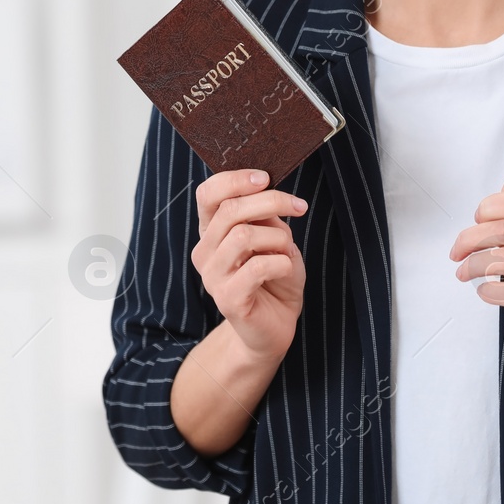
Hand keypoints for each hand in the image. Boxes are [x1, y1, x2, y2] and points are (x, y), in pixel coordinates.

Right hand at [192, 169, 308, 362]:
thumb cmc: (276, 278)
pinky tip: (285, 269)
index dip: (235, 179)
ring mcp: (213, 277)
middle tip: (298, 207)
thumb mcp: (274, 238)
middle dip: (271, 201)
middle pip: (231, 210)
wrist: (275, 326)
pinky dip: (281, 262)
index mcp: (212, 231)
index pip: (208, 194)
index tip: (266, 177)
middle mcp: (205, 251)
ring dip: (277, 237)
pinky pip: (257, 267)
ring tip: (287, 250)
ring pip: (243, 235)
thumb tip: (267, 192)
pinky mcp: (228, 299)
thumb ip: (265, 217)